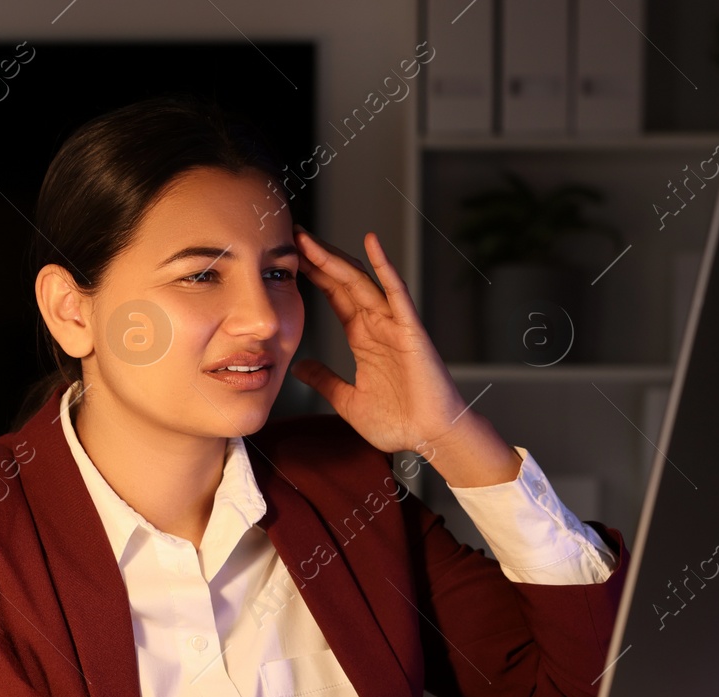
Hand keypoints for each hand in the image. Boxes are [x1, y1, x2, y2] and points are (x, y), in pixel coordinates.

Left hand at [290, 227, 471, 454]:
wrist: (429, 438)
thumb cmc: (398, 423)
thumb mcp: (347, 400)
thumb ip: (325, 380)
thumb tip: (298, 367)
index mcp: (363, 337)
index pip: (334, 295)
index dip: (313, 274)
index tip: (289, 256)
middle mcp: (377, 324)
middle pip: (343, 280)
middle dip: (319, 258)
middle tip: (293, 235)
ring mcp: (394, 324)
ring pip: (361, 281)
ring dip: (336, 259)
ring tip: (311, 239)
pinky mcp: (410, 330)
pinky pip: (397, 292)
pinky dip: (384, 266)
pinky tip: (371, 243)